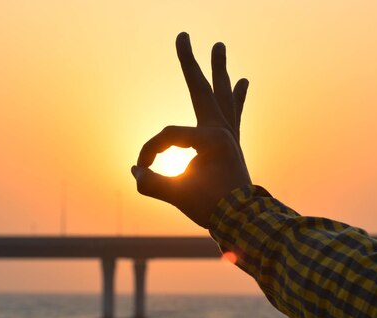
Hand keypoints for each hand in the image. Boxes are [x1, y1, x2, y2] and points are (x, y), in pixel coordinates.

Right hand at [131, 32, 250, 227]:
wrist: (243, 222)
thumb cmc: (213, 208)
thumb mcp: (178, 196)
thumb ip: (152, 183)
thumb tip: (134, 172)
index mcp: (211, 139)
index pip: (169, 136)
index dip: (150, 151)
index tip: (141, 169)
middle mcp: (223, 131)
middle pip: (202, 90)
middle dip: (191, 63)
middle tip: (183, 36)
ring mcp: (230, 136)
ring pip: (223, 96)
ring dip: (220, 71)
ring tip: (220, 47)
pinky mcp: (232, 144)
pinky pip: (234, 113)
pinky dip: (236, 97)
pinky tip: (243, 83)